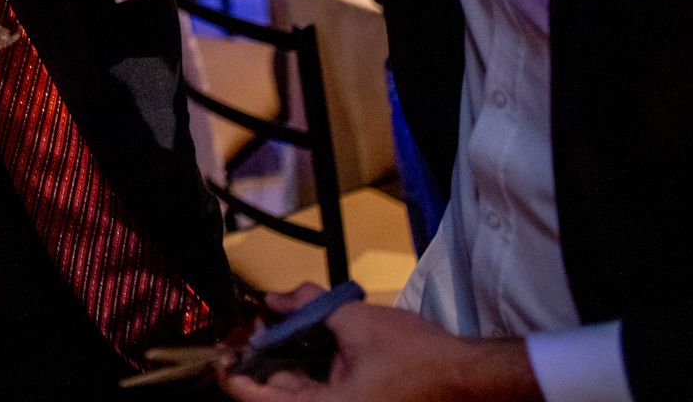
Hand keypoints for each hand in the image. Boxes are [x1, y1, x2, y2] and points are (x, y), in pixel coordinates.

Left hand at [220, 285, 538, 401]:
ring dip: (283, 358)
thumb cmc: (421, 360)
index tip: (220, 344)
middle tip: (254, 319)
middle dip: (259, 354)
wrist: (472, 381)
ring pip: (294, 390)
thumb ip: (308, 307)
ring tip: (279, 320)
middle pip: (271, 391)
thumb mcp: (355, 322)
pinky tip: (307, 337)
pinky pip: (317, 391)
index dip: (230, 368)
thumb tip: (274, 299)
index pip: (251, 395)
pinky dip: (307, 367)